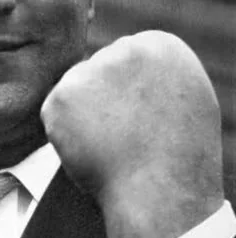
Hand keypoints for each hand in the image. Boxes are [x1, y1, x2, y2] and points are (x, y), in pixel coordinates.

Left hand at [41, 31, 224, 237]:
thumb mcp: (183, 99)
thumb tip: (126, 70)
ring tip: (109, 143)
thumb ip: (154, 75)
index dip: (127, 94)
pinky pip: (54, 112)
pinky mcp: (62, 95)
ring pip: (74, 91)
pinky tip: (90, 148)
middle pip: (97, 71)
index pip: (125, 60)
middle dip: (102, 100)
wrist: (160, 192)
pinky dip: (63, 133)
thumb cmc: (178, 156)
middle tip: (122, 135)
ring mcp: (92, 69)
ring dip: (81, 115)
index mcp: (160, 45)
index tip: (139, 117)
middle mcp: (126, 48)